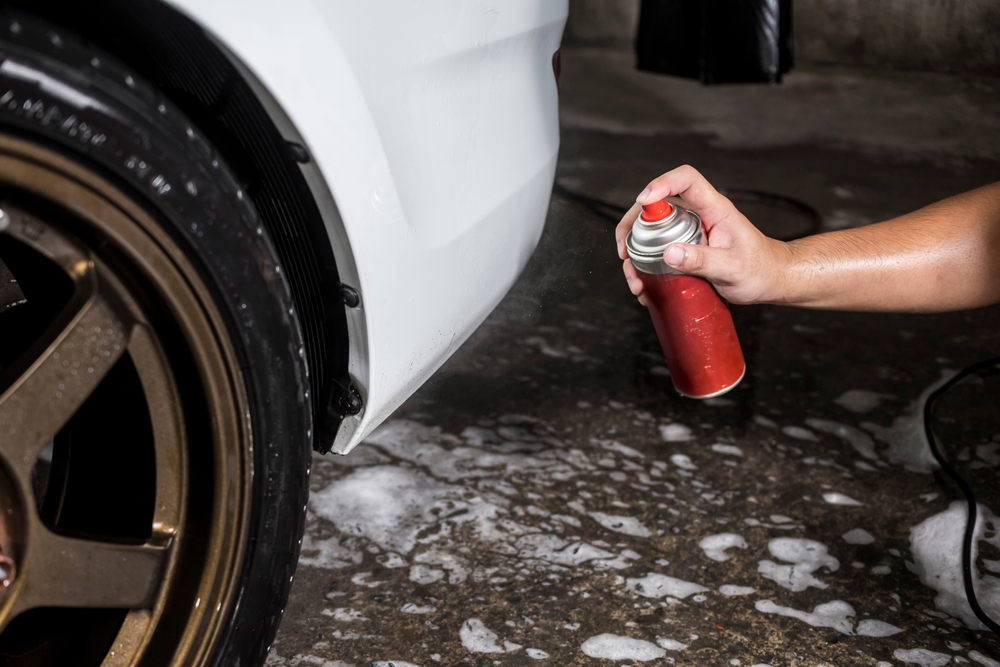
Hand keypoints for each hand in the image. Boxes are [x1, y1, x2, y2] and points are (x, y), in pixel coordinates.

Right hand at [615, 165, 791, 305]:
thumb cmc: (760, 269)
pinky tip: (644, 286)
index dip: (661, 183)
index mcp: (714, 209)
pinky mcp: (686, 249)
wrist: (772, 280)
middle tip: (624, 251)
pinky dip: (645, 266)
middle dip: (633, 226)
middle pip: (657, 206)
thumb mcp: (732, 268)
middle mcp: (699, 216)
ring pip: (652, 231)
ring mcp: (691, 232)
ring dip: (635, 252)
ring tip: (635, 280)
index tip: (644, 202)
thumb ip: (702, 260)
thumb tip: (669, 252)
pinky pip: (658, 250)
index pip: (686, 179)